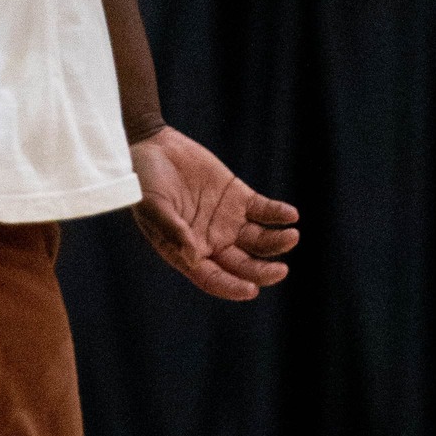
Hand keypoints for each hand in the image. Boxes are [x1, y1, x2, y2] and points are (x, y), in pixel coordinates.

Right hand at [129, 126, 298, 303]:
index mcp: (188, 251)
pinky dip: (278, 214)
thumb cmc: (143, 180)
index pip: (214, 278)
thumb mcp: (152, 205)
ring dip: (277, 242)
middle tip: (281, 271)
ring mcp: (228, 220)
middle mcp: (212, 241)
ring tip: (292, 235)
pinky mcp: (239, 197)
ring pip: (259, 241)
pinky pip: (264, 211)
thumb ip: (172, 230)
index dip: (233, 287)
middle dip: (263, 271)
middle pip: (244, 265)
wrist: (152, 145)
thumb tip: (194, 258)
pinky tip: (290, 215)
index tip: (251, 290)